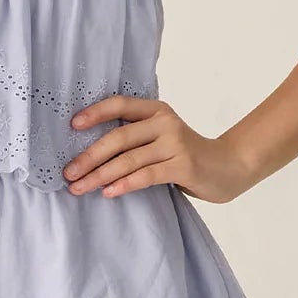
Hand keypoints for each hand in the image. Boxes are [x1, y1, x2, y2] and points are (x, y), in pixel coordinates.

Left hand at [62, 96, 254, 203]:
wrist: (229, 167)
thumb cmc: (187, 156)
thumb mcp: (162, 137)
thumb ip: (136, 138)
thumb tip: (91, 154)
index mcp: (156, 110)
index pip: (120, 104)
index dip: (95, 113)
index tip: (72, 125)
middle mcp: (165, 123)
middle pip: (119, 138)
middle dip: (89, 157)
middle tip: (68, 173)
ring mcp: (175, 143)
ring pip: (129, 160)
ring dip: (100, 175)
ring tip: (79, 187)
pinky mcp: (183, 165)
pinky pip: (146, 175)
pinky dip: (125, 184)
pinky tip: (108, 192)